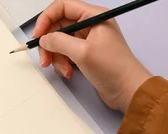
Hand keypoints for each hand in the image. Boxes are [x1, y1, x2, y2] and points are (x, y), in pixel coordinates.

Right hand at [33, 0, 151, 111]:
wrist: (129, 91)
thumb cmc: (113, 69)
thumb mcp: (83, 53)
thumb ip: (59, 42)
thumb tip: (43, 39)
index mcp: (94, 16)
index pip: (62, 7)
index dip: (46, 19)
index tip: (38, 36)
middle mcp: (90, 25)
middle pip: (58, 26)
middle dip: (50, 43)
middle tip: (45, 60)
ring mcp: (88, 41)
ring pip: (60, 42)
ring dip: (56, 57)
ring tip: (64, 70)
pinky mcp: (86, 55)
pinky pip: (66, 54)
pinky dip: (63, 63)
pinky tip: (69, 73)